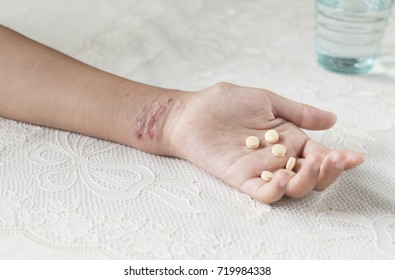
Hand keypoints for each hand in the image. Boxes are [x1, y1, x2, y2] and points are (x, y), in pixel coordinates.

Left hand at [168, 83, 363, 203]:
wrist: (191, 112)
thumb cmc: (225, 103)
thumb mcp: (267, 101)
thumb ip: (298, 112)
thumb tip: (332, 119)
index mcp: (289, 139)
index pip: (319, 154)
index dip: (339, 158)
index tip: (354, 156)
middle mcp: (278, 158)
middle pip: (310, 176)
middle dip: (328, 172)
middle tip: (333, 160)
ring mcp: (260, 170)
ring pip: (292, 188)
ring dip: (307, 181)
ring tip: (313, 165)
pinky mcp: (240, 179)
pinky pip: (262, 193)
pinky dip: (275, 191)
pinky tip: (281, 178)